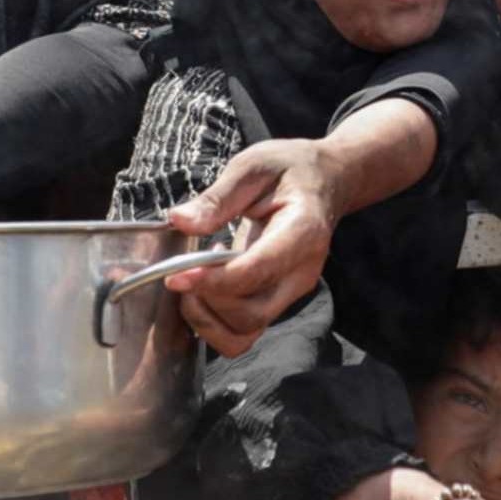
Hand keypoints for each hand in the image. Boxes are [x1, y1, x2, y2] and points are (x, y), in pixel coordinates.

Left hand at [163, 142, 334, 356]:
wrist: (324, 182)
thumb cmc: (289, 170)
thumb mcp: (252, 167)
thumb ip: (217, 197)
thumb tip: (180, 221)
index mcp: (301, 233)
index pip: (256, 273)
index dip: (212, 281)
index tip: (176, 276)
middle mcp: (301, 273)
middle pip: (251, 315)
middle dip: (206, 302)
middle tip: (182, 273)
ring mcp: (291, 292)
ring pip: (246, 332)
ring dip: (207, 319)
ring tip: (192, 282)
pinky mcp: (277, 300)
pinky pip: (243, 332)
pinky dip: (214, 324)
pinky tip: (206, 290)